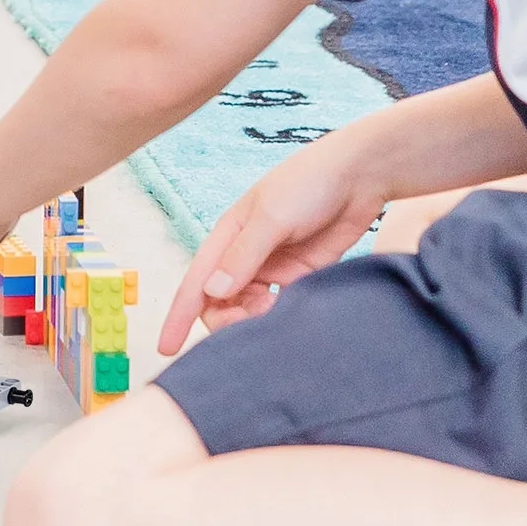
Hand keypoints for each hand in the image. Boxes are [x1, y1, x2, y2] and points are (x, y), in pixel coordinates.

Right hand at [159, 130, 387, 356]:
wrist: (360, 176)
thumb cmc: (308, 183)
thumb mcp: (271, 216)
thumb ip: (243, 256)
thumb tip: (212, 292)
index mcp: (228, 236)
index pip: (195, 283)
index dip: (178, 316)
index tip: (166, 349)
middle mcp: (245, 255)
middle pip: (220, 303)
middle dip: (228, 321)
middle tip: (254, 323)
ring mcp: (274, 268)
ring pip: (249, 309)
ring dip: (256, 321)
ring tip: (279, 313)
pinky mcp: (302, 277)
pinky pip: (280, 307)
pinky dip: (280, 318)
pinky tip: (293, 316)